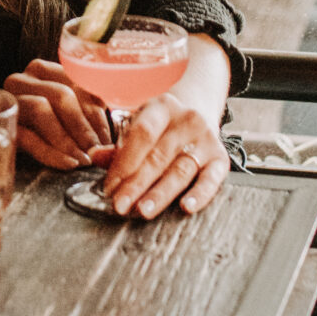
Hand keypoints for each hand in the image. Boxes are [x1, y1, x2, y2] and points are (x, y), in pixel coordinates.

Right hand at [4, 58, 109, 168]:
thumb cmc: (38, 126)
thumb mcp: (63, 113)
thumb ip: (86, 113)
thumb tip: (117, 132)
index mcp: (44, 70)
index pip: (77, 84)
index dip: (97, 113)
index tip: (109, 137)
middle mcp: (24, 79)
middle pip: (61, 95)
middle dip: (84, 127)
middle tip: (99, 151)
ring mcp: (9, 100)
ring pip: (41, 110)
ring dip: (68, 139)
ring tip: (84, 159)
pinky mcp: (1, 124)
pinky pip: (27, 137)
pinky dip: (51, 153)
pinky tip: (68, 164)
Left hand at [102, 91, 228, 219]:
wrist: (201, 105)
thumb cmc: (163, 122)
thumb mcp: (141, 122)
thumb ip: (120, 143)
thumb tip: (95, 157)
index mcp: (161, 107)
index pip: (141, 135)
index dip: (124, 162)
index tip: (109, 186)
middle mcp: (186, 120)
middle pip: (158, 156)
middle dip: (136, 184)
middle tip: (120, 206)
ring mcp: (206, 138)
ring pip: (180, 170)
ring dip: (160, 193)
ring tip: (143, 210)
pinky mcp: (221, 157)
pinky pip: (212, 179)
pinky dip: (200, 194)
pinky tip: (186, 206)